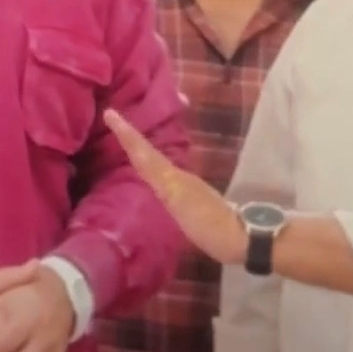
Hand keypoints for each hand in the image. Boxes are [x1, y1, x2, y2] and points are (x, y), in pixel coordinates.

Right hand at [103, 109, 246, 264]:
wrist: (242, 238)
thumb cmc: (211, 225)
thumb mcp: (183, 205)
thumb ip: (165, 183)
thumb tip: (143, 159)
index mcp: (172, 178)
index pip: (144, 153)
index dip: (127, 135)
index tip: (111, 113)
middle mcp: (176, 177)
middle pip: (148, 153)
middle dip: (130, 137)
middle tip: (112, 119)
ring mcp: (185, 187)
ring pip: (155, 162)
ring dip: (139, 149)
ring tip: (123, 140)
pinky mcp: (189, 199)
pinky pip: (162, 175)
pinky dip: (149, 166)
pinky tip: (147, 172)